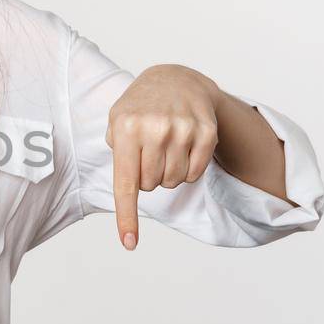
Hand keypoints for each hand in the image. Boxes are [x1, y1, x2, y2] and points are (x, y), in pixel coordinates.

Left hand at [106, 65, 220, 249]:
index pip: (126, 182)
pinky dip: (187, 170)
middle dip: (146, 178)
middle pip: (150, 185)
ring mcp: (183, 130)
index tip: (129, 243)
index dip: (127, 216)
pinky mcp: (206, 132)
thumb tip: (130, 188)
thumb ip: (116, 152)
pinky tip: (182, 149)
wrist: (176, 79)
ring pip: (173, 182)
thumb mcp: (116, 121)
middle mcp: (155, 128)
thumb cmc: (140, 107)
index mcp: (127, 128)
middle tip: (148, 154)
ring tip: (165, 149)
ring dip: (167, 175)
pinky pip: (194, 174)